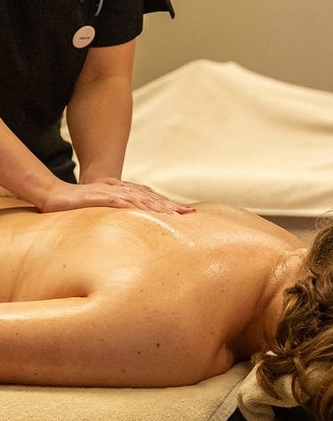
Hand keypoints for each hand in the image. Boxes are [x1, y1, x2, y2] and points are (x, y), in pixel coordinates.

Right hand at [40, 178, 195, 213]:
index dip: (170, 206)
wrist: (54, 194)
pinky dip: (132, 206)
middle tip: (188, 215)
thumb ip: (121, 214)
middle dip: (171, 207)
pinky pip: (119, 202)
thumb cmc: (81, 204)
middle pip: (151, 199)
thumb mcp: (105, 209)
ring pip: (140, 199)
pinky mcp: (100, 197)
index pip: (152, 200)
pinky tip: (143, 212)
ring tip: (173, 215)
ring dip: (157, 207)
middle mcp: (122, 190)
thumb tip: (136, 230)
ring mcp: (111, 192)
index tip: (188, 214)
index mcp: (125, 193)